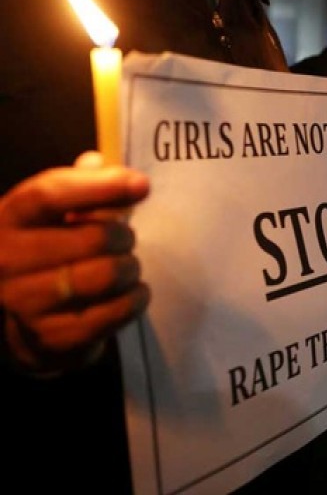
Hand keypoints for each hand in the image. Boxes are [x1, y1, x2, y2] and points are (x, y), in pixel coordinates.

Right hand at [0, 152, 150, 373]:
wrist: (22, 321)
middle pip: (92, 238)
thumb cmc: (47, 252)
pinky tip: (132, 293)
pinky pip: (115, 312)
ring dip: (130, 269)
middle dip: (124, 237)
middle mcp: (5, 260)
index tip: (141, 185)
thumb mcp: (52, 216)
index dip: (101, 186)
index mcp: (8, 218)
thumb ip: (78, 186)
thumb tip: (98, 160)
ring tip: (127, 268)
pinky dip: (135, 299)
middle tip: (125, 241)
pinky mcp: (52, 337)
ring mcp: (24, 302)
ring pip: (105, 275)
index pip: (51, 194)